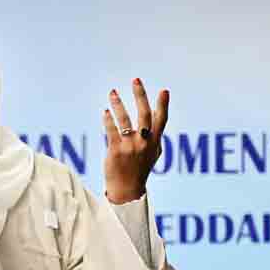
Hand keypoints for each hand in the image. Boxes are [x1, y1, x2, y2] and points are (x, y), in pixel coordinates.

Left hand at [103, 78, 169, 203]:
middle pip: (144, 115)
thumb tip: (154, 118)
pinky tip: (105, 112)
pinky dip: (108, 119)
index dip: (163, 105)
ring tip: (112, 92)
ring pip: (125, 120)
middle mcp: (144, 143)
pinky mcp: (116, 151)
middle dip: (140, 95)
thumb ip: (154, 137)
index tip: (164, 91)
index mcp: (155, 142)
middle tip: (136, 80)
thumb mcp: (152, 154)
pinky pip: (112, 130)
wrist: (127, 190)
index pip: (161, 120)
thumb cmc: (139, 170)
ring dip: (118, 104)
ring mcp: (130, 147)